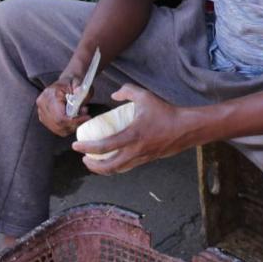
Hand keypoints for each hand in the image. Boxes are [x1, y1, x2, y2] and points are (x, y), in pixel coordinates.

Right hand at [36, 74, 88, 136]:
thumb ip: (80, 88)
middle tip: (85, 115)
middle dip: (74, 123)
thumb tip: (78, 91)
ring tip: (80, 115)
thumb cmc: (73, 83)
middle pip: (58, 125)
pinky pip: (56, 129)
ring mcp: (41, 112)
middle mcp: (42, 104)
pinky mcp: (44, 117)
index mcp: (50, 95)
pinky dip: (67, 127)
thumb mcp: (80, 82)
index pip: (60, 117)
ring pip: (58, 129)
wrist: (66, 83)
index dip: (74, 120)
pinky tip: (73, 119)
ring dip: (72, 126)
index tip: (87, 117)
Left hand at [72, 84, 198, 174]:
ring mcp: (141, 158)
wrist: (186, 128)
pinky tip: (112, 160)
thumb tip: (114, 94)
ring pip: (118, 170)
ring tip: (94, 162)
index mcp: (132, 136)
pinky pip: (127, 167)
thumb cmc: (166, 112)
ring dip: (103, 169)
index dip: (87, 148)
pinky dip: (116, 166)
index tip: (76, 145)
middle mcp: (135, 151)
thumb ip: (128, 91)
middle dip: (93, 166)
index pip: (104, 146)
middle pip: (109, 166)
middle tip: (83, 158)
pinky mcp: (147, 160)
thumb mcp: (146, 96)